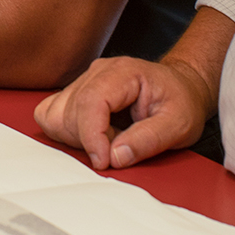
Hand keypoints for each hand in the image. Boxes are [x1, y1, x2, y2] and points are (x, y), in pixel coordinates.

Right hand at [33, 55, 212, 169]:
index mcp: (122, 72)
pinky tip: (94, 136)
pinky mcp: (76, 92)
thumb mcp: (179, 125)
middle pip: (70, 111)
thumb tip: (116, 157)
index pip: (90, 101)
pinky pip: (52, 113)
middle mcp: (97, 72)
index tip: (103, 162)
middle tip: (121, 148)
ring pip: (57, 114)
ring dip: (78, 138)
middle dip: (90, 141)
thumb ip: (148, 140)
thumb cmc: (181, 102)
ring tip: (111, 138)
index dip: (91, 136)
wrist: (182, 87)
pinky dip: (66, 132)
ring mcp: (84, 80)